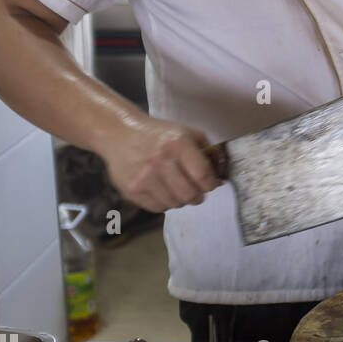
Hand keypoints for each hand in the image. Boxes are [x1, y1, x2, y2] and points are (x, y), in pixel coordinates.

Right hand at [99, 115, 220, 212]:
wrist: (120, 133)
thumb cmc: (159, 135)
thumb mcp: (188, 133)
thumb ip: (209, 152)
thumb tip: (222, 176)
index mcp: (177, 144)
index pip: (203, 176)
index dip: (212, 184)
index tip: (211, 184)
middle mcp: (160, 161)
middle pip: (190, 194)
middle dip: (198, 195)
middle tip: (196, 191)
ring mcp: (143, 177)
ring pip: (175, 204)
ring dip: (181, 200)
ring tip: (177, 188)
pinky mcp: (131, 189)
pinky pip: (157, 208)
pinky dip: (165, 203)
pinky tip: (162, 190)